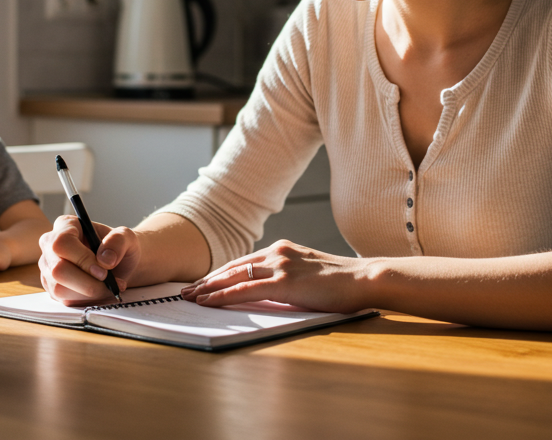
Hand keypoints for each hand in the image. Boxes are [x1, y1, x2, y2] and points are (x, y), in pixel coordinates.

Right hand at [37, 215, 138, 304]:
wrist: (120, 265)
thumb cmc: (119, 247)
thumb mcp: (127, 237)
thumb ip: (118, 242)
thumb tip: (105, 259)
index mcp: (66, 225)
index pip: (62, 242)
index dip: (82, 259)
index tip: (104, 271)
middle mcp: (51, 246)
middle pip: (57, 269)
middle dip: (87, 281)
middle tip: (108, 282)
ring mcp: (49, 268)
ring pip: (59, 288)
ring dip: (89, 293)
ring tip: (109, 287)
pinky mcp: (53, 288)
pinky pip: (65, 300)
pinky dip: (87, 300)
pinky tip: (100, 292)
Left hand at [180, 240, 369, 313]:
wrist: (364, 279)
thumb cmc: (342, 283)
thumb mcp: (309, 274)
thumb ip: (287, 278)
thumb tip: (269, 293)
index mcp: (283, 249)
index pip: (243, 262)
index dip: (221, 273)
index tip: (204, 283)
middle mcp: (277, 252)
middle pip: (233, 266)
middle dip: (207, 280)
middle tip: (187, 291)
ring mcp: (280, 265)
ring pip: (233, 276)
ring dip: (208, 288)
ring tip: (190, 298)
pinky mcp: (284, 282)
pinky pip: (244, 289)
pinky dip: (223, 296)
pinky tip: (208, 302)